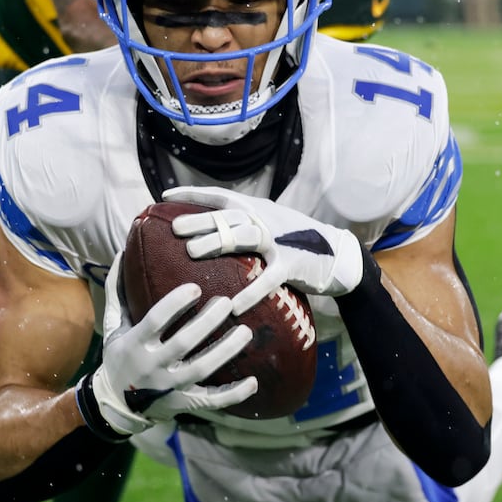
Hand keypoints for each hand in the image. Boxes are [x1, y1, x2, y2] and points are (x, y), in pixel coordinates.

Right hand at [81, 253, 256, 436]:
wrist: (116, 404)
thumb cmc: (119, 356)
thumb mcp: (113, 326)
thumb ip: (117, 292)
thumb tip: (123, 252)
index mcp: (135, 344)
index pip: (155, 321)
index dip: (175, 304)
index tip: (196, 286)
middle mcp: (152, 366)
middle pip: (183, 343)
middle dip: (207, 323)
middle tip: (228, 302)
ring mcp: (169, 386)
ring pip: (202, 369)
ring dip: (226, 351)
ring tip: (246, 332)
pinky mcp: (183, 402)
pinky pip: (211, 400)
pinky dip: (233, 394)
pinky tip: (253, 382)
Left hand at [164, 185, 364, 313]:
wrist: (337, 253)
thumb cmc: (294, 241)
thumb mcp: (266, 224)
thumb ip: (239, 224)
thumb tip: (204, 229)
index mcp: (256, 209)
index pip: (219, 196)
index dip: (192, 195)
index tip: (164, 197)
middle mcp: (265, 220)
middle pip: (227, 216)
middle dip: (199, 220)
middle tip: (174, 228)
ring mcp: (279, 241)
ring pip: (244, 237)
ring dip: (217, 242)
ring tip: (192, 253)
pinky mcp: (292, 264)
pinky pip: (269, 278)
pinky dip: (252, 292)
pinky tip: (233, 306)